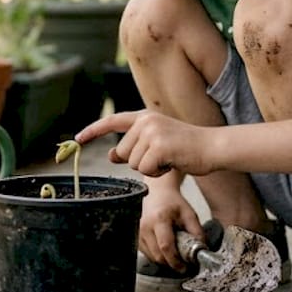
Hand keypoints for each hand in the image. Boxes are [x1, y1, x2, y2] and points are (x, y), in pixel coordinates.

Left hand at [77, 110, 215, 177]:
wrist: (213, 147)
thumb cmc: (187, 148)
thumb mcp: (157, 145)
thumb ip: (134, 148)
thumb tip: (110, 155)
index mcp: (144, 117)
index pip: (112, 121)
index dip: (93, 131)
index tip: (78, 139)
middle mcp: (145, 121)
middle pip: (123, 153)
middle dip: (139, 162)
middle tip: (162, 157)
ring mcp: (152, 132)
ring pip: (133, 163)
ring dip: (150, 169)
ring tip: (169, 158)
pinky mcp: (159, 146)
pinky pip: (145, 170)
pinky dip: (158, 173)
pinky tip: (172, 163)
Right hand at [138, 184, 203, 271]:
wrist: (157, 193)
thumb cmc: (173, 203)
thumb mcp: (189, 214)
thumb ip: (197, 232)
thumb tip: (202, 250)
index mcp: (159, 219)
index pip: (166, 246)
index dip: (175, 261)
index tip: (184, 267)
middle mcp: (145, 227)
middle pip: (157, 256)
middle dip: (171, 264)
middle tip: (183, 264)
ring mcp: (138, 232)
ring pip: (152, 257)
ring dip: (164, 261)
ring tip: (175, 254)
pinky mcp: (136, 237)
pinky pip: (147, 254)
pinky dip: (157, 256)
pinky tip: (164, 249)